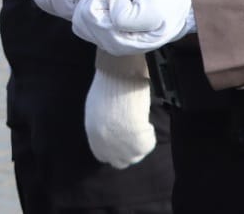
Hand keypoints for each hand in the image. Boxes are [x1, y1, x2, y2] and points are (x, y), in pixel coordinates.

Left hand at [71, 0, 195, 55]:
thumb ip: (126, 16)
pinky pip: (87, 13)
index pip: (90, 17)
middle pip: (82, 16)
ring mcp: (108, 37)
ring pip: (81, 15)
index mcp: (121, 42)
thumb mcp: (152, 10)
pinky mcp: (108, 28)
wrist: (185, 1)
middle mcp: (112, 44)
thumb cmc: (170, 3)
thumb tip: (109, 7)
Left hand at [85, 51, 155, 167]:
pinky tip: (145, 120)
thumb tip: (111, 130)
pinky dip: (149, 134)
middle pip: (121, 162)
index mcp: (94, 137)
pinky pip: (148, 145)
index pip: (103, 156)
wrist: (118, 81)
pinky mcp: (138, 145)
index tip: (123, 140)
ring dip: (140, 142)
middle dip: (128, 151)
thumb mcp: (97, 110)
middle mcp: (106, 147)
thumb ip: (102, 125)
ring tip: (140, 123)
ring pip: (136, 155)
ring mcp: (123, 148)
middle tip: (135, 135)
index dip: (114, 150)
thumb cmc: (108, 87)